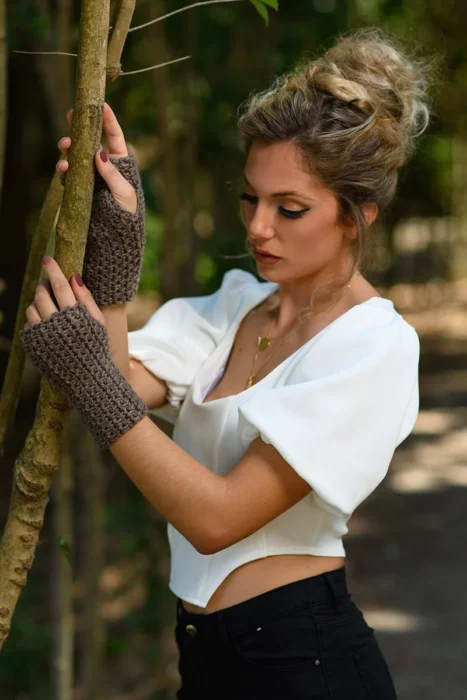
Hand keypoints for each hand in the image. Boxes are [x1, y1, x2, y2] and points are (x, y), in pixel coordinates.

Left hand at [20, 256, 147, 449]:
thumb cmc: (97, 349)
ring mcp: (42, 337)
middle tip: (50, 287)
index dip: (53, 269)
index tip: (47, 259)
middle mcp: (56, 325)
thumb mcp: (97, 323)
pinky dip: (36, 322)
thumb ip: (86, 298)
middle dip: (44, 287)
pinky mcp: (33, 347)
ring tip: (51, 310)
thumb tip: (74, 276)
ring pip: (32, 309)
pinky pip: (29, 326)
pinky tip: (49, 328)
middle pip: (42, 294)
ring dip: (39, 304)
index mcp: (74, 316)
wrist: (88, 380)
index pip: (59, 285)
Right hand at [56, 102, 136, 213]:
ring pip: (77, 154)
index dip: (108, 119)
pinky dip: (65, 167)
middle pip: (90, 140)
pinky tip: (63, 167)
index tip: (100, 104)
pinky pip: (70, 172)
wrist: (116, 237)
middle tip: (69, 117)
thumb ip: (111, 173)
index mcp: (120, 162)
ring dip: (69, 147)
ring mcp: (90, 175)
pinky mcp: (80, 187)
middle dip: (79, 128)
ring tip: (64, 146)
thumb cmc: (127, 213)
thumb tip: (98, 152)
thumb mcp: (124, 192)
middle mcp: (104, 165)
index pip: (114, 136)